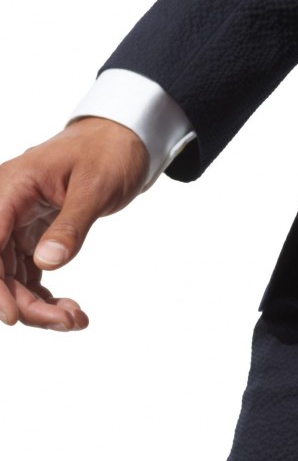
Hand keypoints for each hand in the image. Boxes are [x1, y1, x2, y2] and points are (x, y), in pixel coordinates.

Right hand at [0, 116, 149, 329]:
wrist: (123, 139)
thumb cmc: (109, 154)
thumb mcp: (96, 188)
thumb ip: (72, 225)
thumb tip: (48, 263)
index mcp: (10, 188)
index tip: (13, 316)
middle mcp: (5, 207)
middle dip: (26, 302)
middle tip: (69, 320)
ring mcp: (17, 223)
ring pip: (11, 276)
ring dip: (38, 305)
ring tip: (76, 319)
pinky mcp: (33, 235)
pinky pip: (27, 273)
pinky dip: (45, 295)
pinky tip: (71, 310)